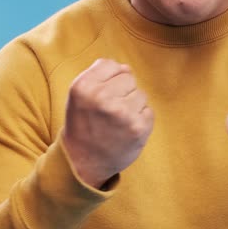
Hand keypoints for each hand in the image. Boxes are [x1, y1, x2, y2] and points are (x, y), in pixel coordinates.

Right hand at [61, 59, 153, 188]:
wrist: (83, 163)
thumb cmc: (83, 124)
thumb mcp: (79, 95)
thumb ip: (99, 74)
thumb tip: (127, 68)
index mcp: (83, 86)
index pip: (111, 64)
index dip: (109, 80)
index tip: (100, 96)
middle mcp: (101, 98)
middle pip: (129, 77)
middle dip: (122, 92)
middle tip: (109, 112)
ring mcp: (121, 113)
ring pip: (140, 94)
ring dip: (133, 107)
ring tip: (117, 122)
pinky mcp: (138, 128)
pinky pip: (149, 111)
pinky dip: (140, 121)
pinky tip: (126, 131)